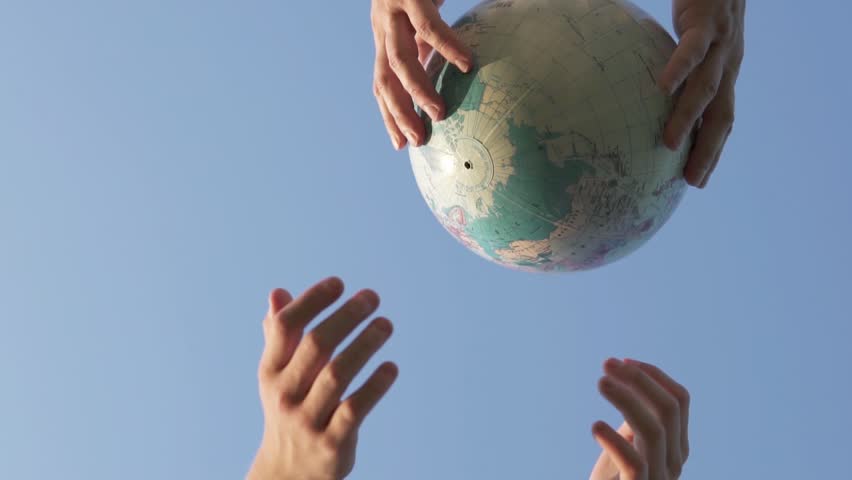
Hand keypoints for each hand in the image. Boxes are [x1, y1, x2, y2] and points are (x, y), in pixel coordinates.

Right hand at [247, 277, 397, 479]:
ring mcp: (308, 420)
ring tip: (386, 324)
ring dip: (365, 344)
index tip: (339, 283)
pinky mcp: (332, 443)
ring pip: (338, 374)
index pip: (286, 327)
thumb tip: (277, 292)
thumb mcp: (278, 376)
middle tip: (372, 297)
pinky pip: (355, 409)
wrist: (288, 474)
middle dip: (346, 316)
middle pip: (316, 346)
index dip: (312, 301)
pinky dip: (375, 386)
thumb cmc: (290, 409)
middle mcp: (285, 394)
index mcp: (271, 372)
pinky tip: (391, 367)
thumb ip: (278, 335)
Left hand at [371, 0, 472, 149]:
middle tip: (418, 140)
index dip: (389, 116)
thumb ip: (430, 43)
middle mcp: (384, 28)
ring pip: (399, 61)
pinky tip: (465, 64)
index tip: (400, 145)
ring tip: (439, 113)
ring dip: (418, 91)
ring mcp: (393, 12)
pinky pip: (429, 27)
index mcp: (386, 38)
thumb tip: (461, 72)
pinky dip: (448, 48)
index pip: (382, 84)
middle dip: (399, 115)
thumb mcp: (423, 17)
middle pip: (385, 81)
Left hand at [589, 358, 689, 479]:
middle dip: (639, 380)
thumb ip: (636, 420)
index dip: (653, 375)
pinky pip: (634, 463)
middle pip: (669, 409)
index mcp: (676, 447)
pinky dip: (615, 441)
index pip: (680, 401)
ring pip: (654, 430)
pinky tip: (594, 426)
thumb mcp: (629, 446)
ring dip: (626, 400)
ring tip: (600, 382)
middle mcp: (673, 462)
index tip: (623, 361)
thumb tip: (631, 377)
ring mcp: (659, 478)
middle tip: (606, 364)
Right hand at [659, 0, 745, 187]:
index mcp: (725, 72)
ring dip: (690, 119)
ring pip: (707, 89)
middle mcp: (728, 64)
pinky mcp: (708, 24)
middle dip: (709, 150)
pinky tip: (664, 88)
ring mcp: (721, 45)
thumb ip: (676, 71)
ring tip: (671, 144)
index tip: (697, 180)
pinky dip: (680, 70)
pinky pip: (692, 50)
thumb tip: (643, 98)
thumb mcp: (691, 43)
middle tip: (693, 180)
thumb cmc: (700, 5)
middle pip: (722, 116)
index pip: (723, 120)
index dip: (713, 151)